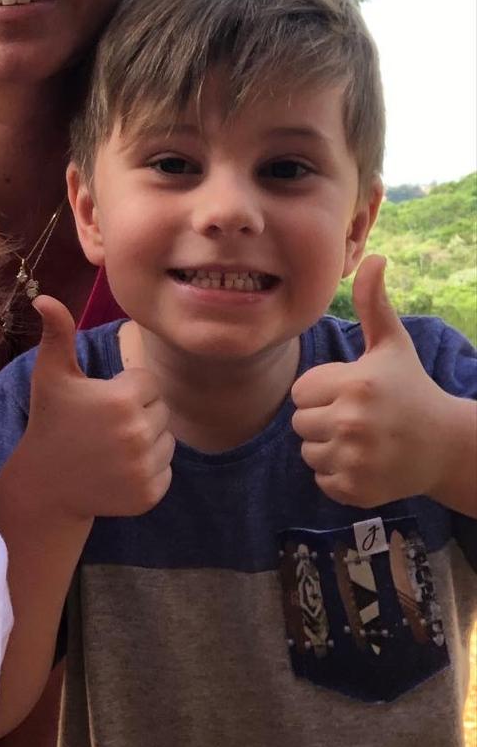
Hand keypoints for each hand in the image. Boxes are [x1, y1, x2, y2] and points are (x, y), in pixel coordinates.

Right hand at [19, 296, 172, 521]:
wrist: (45, 485)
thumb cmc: (50, 421)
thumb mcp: (50, 375)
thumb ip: (57, 334)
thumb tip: (44, 296)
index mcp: (121, 399)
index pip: (149, 383)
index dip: (126, 389)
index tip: (100, 401)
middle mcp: (138, 434)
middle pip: (161, 411)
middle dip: (138, 414)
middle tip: (104, 425)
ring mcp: (145, 468)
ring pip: (166, 441)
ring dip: (146, 441)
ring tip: (111, 447)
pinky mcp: (150, 495)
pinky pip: (166, 470)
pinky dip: (147, 470)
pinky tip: (118, 470)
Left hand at [291, 256, 452, 505]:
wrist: (446, 446)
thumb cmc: (410, 389)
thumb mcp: (391, 346)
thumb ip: (372, 304)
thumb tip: (372, 257)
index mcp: (355, 384)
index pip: (300, 392)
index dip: (321, 392)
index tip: (351, 393)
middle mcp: (353, 422)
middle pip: (299, 423)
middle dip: (322, 420)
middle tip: (358, 418)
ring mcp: (355, 459)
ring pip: (308, 453)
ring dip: (328, 448)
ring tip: (362, 440)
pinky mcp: (356, 488)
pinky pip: (321, 480)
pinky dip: (338, 476)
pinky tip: (366, 462)